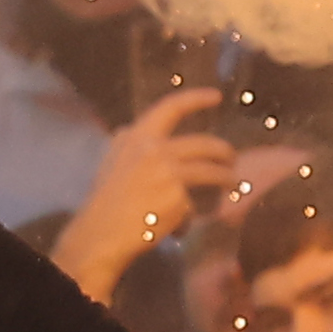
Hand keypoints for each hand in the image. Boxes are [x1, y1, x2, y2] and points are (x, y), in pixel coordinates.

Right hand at [52, 87, 240, 293]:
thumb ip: (127, 143)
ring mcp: (168, 174)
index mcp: (137, 138)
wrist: (100, 235)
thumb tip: (133, 126)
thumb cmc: (105, 201)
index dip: (195, 98)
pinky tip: (178, 227)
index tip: (216, 96)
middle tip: (231, 158)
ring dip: (227, 178)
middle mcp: (155, 150)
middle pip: (205, 143)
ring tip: (232, 184)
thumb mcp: (111, 161)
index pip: (170, 107)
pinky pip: (194, 204)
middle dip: (224, 151)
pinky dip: (189, 216)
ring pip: (212, 171)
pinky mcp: (179, 198)